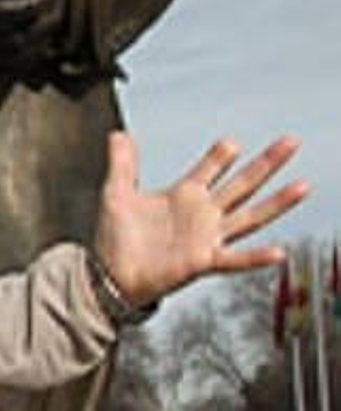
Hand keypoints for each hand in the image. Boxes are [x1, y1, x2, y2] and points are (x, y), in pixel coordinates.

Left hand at [93, 132, 306, 308]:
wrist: (108, 276)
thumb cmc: (115, 240)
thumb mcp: (116, 193)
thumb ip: (122, 163)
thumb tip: (119, 134)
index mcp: (183, 196)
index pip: (210, 168)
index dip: (221, 155)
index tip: (232, 142)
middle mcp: (201, 215)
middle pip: (242, 184)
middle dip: (266, 163)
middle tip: (290, 142)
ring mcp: (205, 238)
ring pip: (249, 217)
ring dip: (277, 203)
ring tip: (301, 186)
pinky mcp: (202, 261)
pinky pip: (234, 259)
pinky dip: (256, 258)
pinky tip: (278, 252)